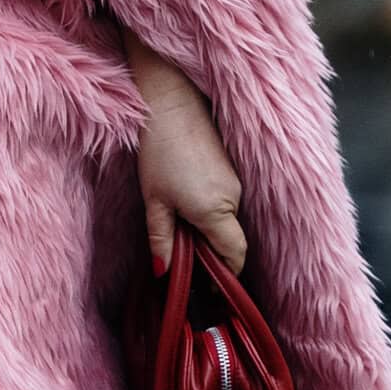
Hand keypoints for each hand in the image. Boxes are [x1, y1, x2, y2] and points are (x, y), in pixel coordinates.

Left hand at [124, 35, 246, 276]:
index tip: (210, 288)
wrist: (172, 101)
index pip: (234, 257)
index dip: (225, 276)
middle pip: (231, 240)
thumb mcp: (154, 200)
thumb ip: (162, 239)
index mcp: (216, 212)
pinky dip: (211, 210)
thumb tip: (164, 273)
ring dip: (209, 230)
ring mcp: (236, 181)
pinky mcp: (232, 168)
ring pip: (227, 220)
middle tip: (187, 262)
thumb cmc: (159, 150)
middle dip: (212, 254)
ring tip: (180, 228)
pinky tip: (187, 202)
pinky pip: (226, 201)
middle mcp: (233, 199)